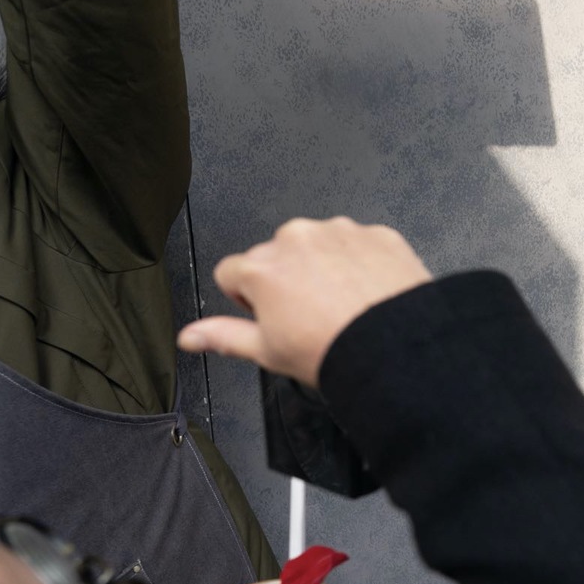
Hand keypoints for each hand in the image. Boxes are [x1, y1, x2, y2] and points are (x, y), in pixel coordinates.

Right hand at [177, 217, 431, 386]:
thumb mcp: (268, 352)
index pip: (232, 272)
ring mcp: (339, 232)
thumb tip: (190, 337)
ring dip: (323, 266)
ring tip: (343, 305)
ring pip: (319, 245)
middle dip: (287, 279)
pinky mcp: (376, 234)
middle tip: (310, 315)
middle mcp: (297, 239)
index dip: (247, 299)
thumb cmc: (332, 350)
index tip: (270, 315)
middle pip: (277, 255)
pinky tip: (368, 293)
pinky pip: (360, 244)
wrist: (394, 347)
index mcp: (262, 267)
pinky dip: (361, 263)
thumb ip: (224, 336)